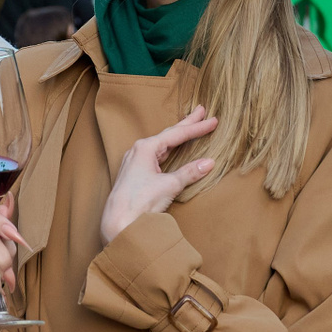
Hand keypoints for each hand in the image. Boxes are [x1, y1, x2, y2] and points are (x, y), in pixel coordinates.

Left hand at [100, 105, 218, 244]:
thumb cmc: (140, 201)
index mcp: (145, 147)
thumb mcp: (169, 185)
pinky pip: (156, 155)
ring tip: (190, 127)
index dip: (197, 128)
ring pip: (162, 144)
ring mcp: (135, 161)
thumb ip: (190, 172)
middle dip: (186, 123)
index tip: (213, 120)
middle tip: (201, 110)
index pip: (177, 134)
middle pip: (168, 134)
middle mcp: (138, 150)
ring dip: (177, 136)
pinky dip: (169, 150)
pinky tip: (173, 149)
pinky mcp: (135, 173)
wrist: (118, 221)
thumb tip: (209, 162)